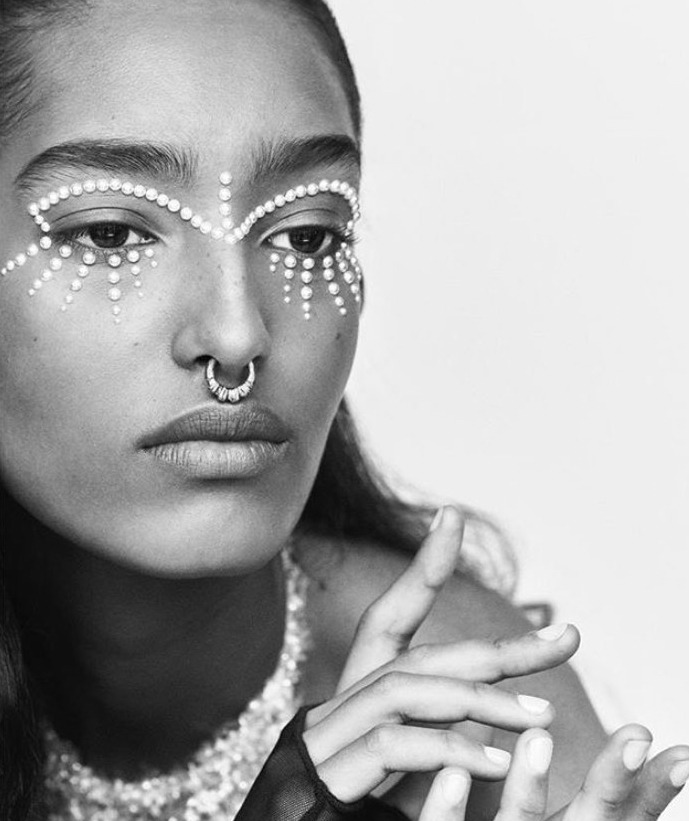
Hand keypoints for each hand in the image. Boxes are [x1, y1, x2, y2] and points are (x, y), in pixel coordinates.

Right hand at [302, 506, 578, 803]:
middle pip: (425, 655)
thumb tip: (489, 710)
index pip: (392, 616)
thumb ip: (429, 730)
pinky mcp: (331, 769)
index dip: (423, 566)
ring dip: (482, 702)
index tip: (453, 517)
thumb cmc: (343, 804)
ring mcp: (333, 731)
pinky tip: (496, 762)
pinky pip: (396, 743)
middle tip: (567, 639)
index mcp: (358, 693)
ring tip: (543, 717)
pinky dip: (450, 748)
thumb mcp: (396, 765)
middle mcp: (342, 700)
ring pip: (412, 690)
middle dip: (497, 648)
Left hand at [418, 725, 688, 819]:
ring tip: (538, 739)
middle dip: (612, 783)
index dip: (653, 791)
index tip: (681, 753)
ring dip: (529, 787)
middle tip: (634, 738)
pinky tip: (453, 774)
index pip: (624, 819)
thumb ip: (614, 802)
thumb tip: (669, 750)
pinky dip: (449, 811)